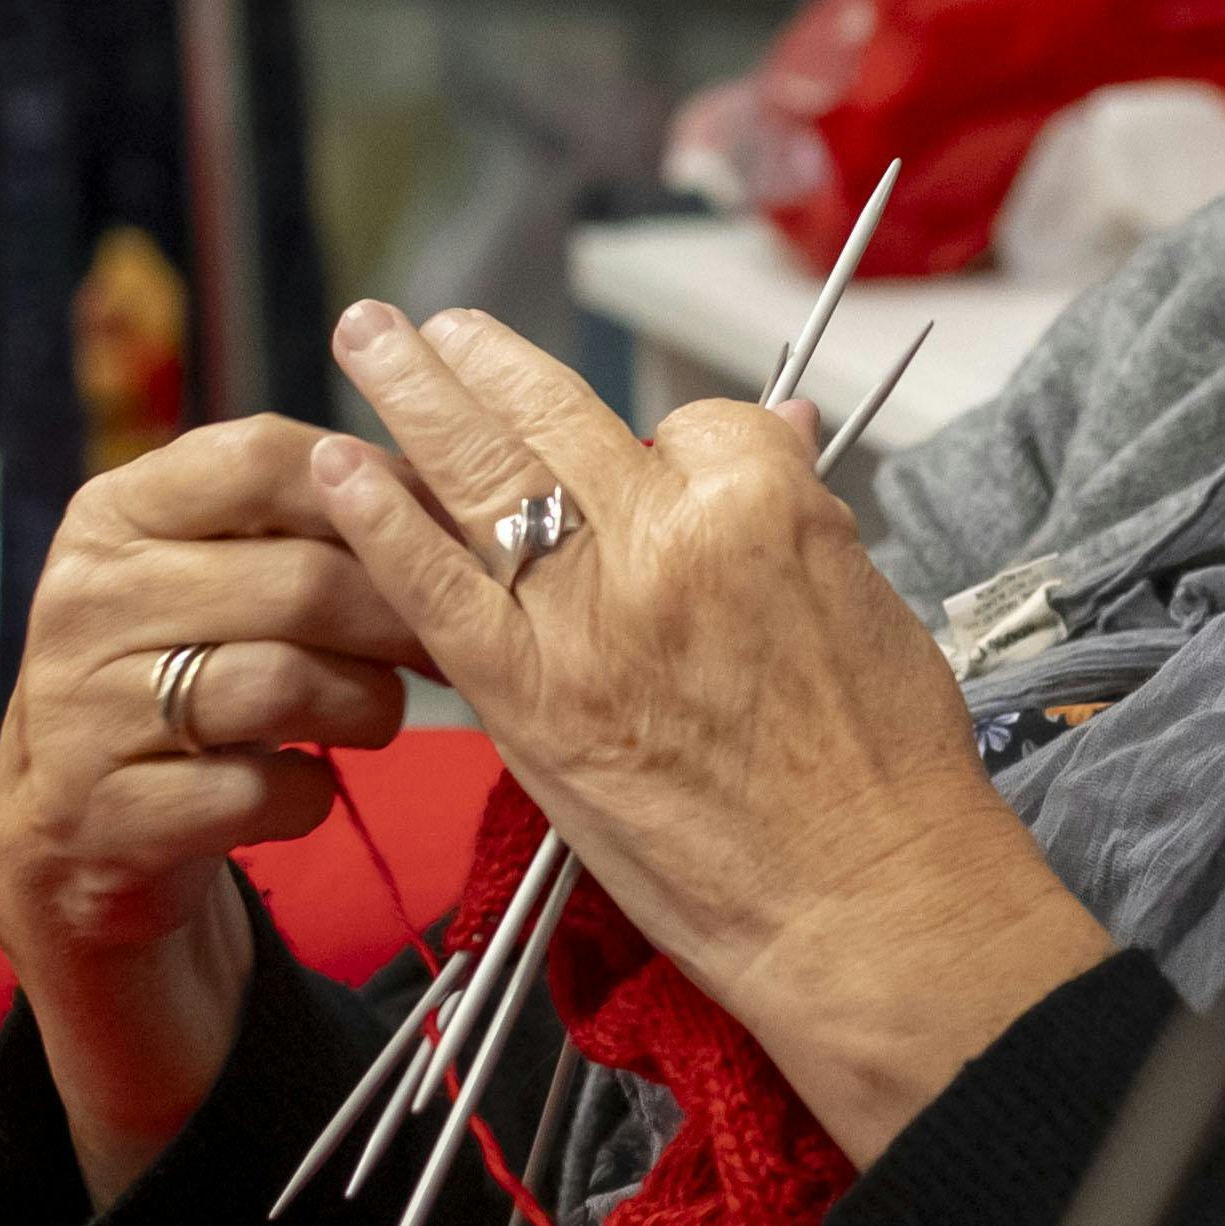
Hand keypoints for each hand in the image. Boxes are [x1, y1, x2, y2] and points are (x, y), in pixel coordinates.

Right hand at [0, 414, 430, 1195]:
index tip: (439, 536)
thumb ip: (300, 521)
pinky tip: (302, 787)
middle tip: (443, 649)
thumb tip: (452, 488)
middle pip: (303, 582)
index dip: (377, 493)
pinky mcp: (107, 815)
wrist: (78, 835)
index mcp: (113, 517)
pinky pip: (263, 792)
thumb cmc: (185, 679)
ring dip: (367, 708)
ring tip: (373, 714)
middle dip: (400, 622)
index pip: (260, 457)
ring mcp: (83, 711)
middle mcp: (82, 600)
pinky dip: (310, 796)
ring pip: (289, 685)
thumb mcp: (213, 577)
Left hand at [306, 302, 1101, 1162]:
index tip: (653, 461)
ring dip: (412, 392)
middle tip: (440, 327)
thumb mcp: (872, 604)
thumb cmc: (888, 772)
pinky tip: (336, 472)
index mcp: (766, 504)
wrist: (867, 898)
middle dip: (489, 360)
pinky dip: (378, 520)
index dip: (669, 438)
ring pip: (480, 471)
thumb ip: (800, 513)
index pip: (696, 423)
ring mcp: (586, 612)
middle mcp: (667, 537)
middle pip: (559, 414)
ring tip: (373, 339)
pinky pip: (431, 585)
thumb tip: (780, 434)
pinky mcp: (526, 692)